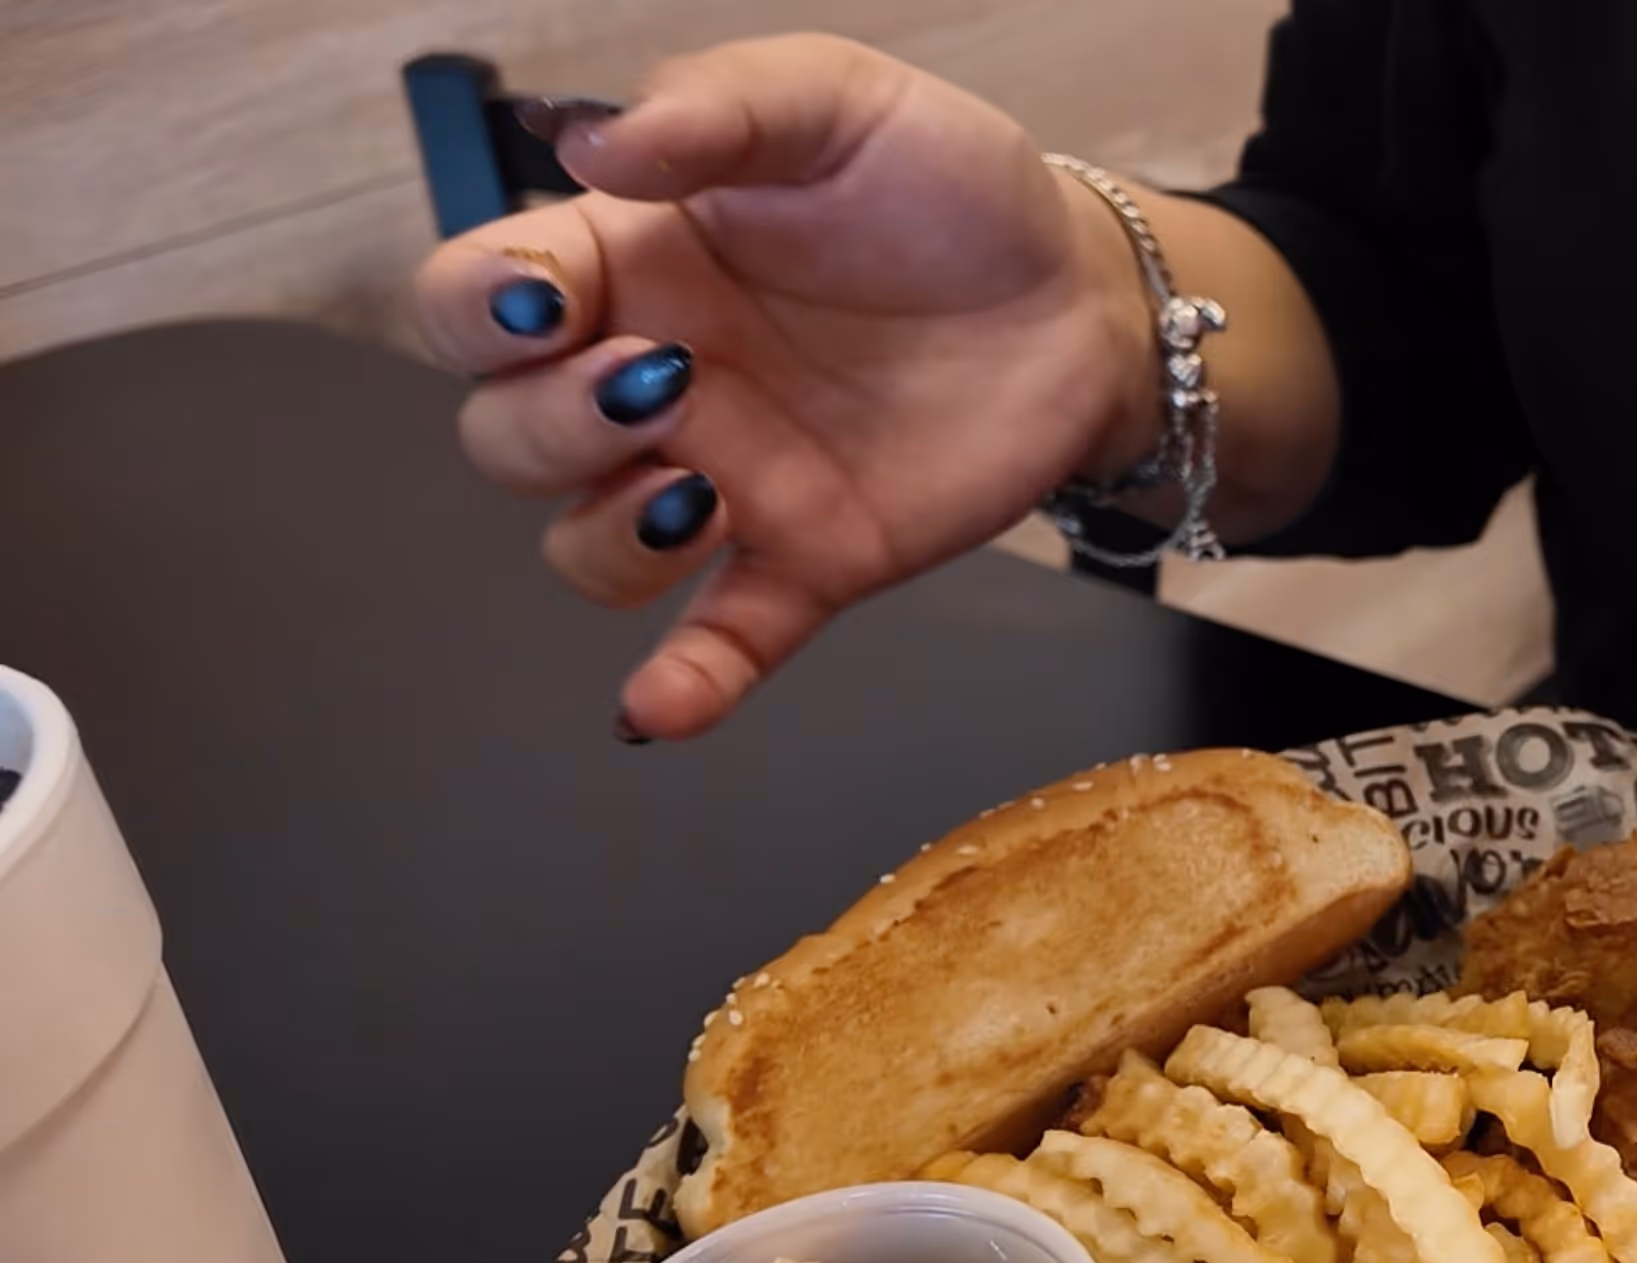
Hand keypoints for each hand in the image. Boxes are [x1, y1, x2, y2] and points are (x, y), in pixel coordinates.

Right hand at [413, 36, 1160, 737]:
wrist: (1082, 294)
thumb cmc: (948, 186)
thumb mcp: (834, 99)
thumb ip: (718, 104)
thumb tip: (592, 139)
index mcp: (630, 262)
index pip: (478, 300)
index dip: (476, 311)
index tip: (545, 302)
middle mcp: (657, 382)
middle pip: (509, 438)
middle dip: (549, 426)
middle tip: (660, 382)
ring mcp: (729, 482)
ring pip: (589, 549)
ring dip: (610, 539)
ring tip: (702, 495)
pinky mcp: (814, 561)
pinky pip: (722, 642)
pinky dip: (683, 686)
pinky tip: (658, 711)